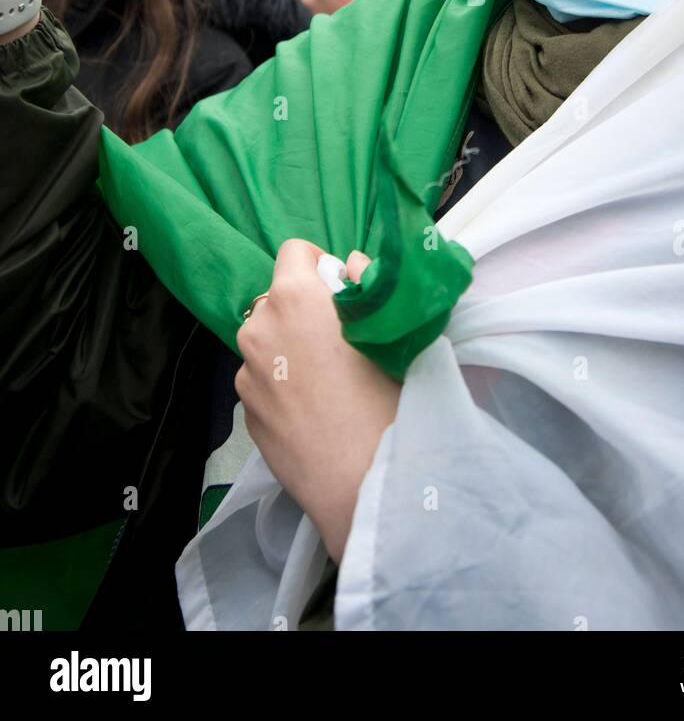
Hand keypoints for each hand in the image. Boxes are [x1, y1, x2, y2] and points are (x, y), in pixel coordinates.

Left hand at [236, 239, 399, 561]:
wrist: (363, 481)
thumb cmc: (387, 399)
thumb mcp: (390, 329)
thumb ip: (364, 286)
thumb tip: (349, 265)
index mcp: (294, 297)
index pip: (294, 251)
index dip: (321, 265)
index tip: (342, 292)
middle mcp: (259, 327)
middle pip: (279, 297)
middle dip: (305, 308)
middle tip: (343, 339)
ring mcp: (247, 372)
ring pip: (269, 340)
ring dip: (291, 346)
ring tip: (330, 381)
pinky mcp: (245, 412)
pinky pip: (263, 380)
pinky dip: (283, 384)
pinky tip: (315, 411)